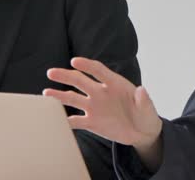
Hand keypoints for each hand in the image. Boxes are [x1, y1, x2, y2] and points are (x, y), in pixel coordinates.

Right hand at [43, 57, 162, 147]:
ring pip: (74, 99)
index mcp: (115, 84)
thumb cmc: (146, 116)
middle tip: (51, 73)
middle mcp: (101, 93)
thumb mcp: (148, 109)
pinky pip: (76, 121)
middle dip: (66, 76)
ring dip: (60, 96)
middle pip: (80, 81)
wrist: (142, 133)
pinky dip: (65, 121)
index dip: (87, 65)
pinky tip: (54, 120)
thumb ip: (144, 100)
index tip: (75, 61)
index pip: (98, 70)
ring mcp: (94, 107)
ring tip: (46, 94)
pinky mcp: (92, 122)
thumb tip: (141, 90)